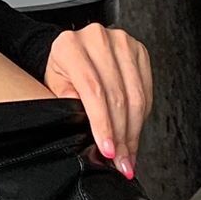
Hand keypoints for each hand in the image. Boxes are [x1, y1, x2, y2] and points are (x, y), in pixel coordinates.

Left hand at [43, 23, 152, 178]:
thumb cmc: (62, 68)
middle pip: (117, 96)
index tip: (107, 149)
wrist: (73, 48)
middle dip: (120, 135)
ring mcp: (121, 42)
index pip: (92, 90)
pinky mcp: (138, 50)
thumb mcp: (54, 83)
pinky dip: (143, 116)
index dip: (103, 123)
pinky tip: (135, 131)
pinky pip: (146, 90)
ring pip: (135, 95)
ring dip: (134, 130)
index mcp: (70, 46)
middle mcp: (97, 39)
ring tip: (129, 153)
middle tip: (120, 160)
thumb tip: (85, 121)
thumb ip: (65, 98)